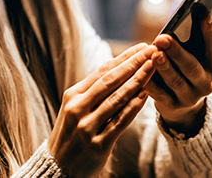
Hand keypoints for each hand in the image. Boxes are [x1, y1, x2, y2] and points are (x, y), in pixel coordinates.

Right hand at [47, 43, 155, 176]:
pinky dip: (134, 107)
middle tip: (152, 51)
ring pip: (117, 99)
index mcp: (73, 96)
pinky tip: (147, 95)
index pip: (102, 71)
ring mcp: (87, 127)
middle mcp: (78, 108)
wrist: (58, 168)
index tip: (141, 46)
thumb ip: (93, 91)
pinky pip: (120, 122)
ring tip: (153, 68)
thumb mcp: (74, 108)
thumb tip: (119, 67)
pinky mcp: (98, 145)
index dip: (124, 57)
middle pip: (110, 81)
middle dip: (134, 63)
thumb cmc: (70, 134)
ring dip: (138, 81)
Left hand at [143, 4, 211, 135]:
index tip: (202, 12)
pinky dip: (150, 83)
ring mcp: (191, 97)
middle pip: (192, 66)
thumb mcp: (200, 53)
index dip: (209, 29)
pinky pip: (159, 95)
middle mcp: (207, 83)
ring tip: (153, 53)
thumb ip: (207, 35)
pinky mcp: (173, 107)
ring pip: (176, 81)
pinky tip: (141, 72)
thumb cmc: (190, 66)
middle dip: (177, 52)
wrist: (184, 103)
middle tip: (163, 38)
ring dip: (164, 67)